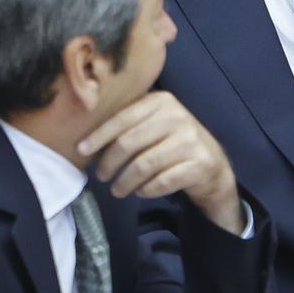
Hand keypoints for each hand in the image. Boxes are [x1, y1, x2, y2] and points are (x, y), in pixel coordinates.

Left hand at [77, 91, 243, 233]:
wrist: (212, 163)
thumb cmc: (172, 142)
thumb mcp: (154, 124)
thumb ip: (128, 124)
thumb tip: (88, 139)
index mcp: (161, 101)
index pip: (123, 117)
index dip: (100, 135)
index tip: (82, 150)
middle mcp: (177, 116)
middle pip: (130, 142)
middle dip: (109, 162)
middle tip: (101, 176)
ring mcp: (190, 140)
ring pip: (144, 164)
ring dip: (125, 181)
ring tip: (117, 190)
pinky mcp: (199, 163)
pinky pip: (163, 181)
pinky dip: (147, 189)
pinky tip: (140, 191)